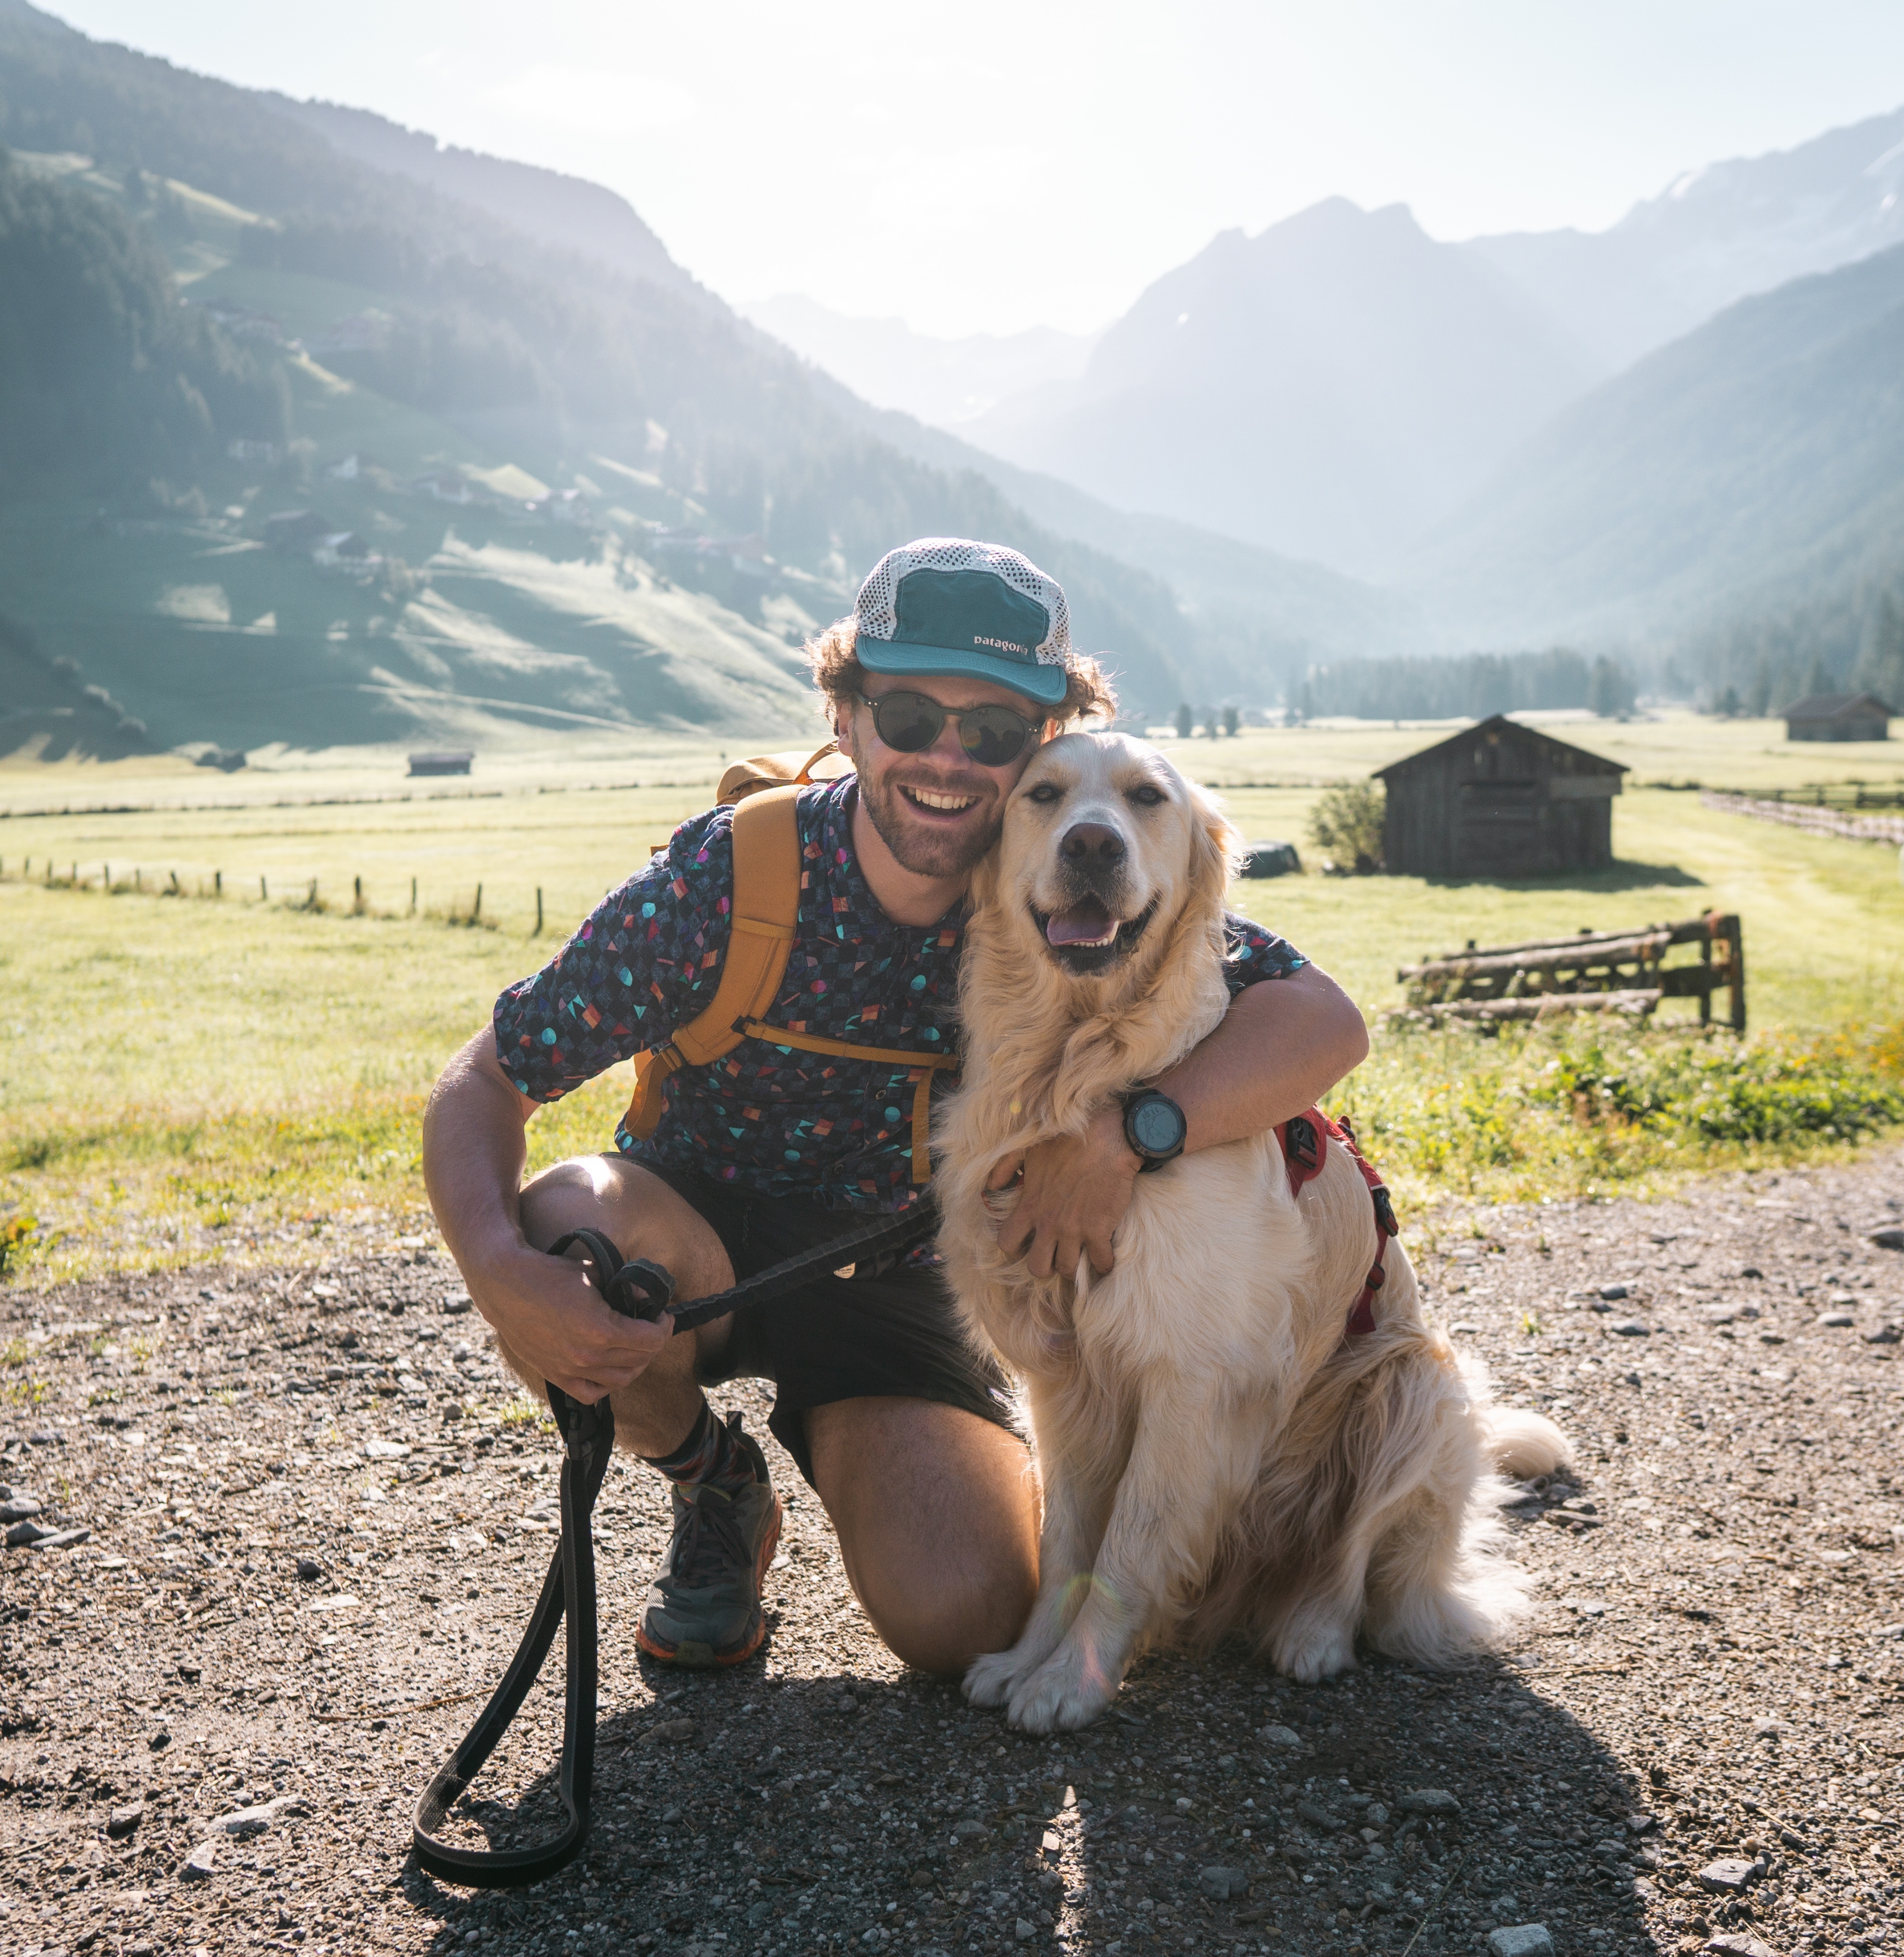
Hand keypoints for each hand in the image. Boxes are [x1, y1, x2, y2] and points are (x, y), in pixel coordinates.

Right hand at [475, 1244, 675, 1402]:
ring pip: (620, 1380)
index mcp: (601, 1330)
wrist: (504, 1285)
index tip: (662, 1315)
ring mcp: (570, 1370)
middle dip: (653, 1342)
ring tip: (637, 1346)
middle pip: (640, 1360)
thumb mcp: (595, 1273)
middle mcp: (587, 1356)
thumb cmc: (549, 1274)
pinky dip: (608, 1385)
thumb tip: (646, 1298)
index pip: (651, 1340)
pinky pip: (591, 1394)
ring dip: (636, 1364)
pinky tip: (612, 1367)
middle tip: (652, 1327)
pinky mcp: (555, 1375)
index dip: (664, 1326)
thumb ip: (624, 1289)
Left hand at [989, 1106, 1141, 1279]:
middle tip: (1054, 1255)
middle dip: (1045, 1267)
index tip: (1025, 1245)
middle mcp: (1048, 1223)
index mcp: (1029, 1206)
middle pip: (1037, 1267)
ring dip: (1073, 1266)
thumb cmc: (1066, 1140)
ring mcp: (1074, 1230)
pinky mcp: (1099, 1230)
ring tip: (1079, 1256)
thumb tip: (992, 1186)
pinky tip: (1104, 1255)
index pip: (1007, 1243)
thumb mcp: (1027, 1149)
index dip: (1014, 1249)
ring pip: (1067, 1270)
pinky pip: (1100, 1263)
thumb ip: (1005, 1168)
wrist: (1107, 1137)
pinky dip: (1103, 1264)